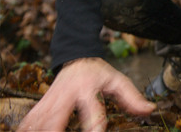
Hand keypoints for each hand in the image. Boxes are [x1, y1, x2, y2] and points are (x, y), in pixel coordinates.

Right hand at [17, 57, 154, 131]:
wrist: (76, 57)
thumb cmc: (97, 72)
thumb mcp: (117, 80)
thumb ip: (132, 97)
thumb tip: (150, 110)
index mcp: (88, 88)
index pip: (92, 110)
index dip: (94, 126)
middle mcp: (66, 95)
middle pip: (56, 119)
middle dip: (56, 131)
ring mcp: (51, 100)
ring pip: (39, 122)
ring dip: (43, 129)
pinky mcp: (41, 104)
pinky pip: (30, 121)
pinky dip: (31, 128)